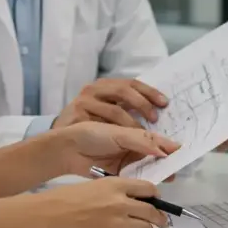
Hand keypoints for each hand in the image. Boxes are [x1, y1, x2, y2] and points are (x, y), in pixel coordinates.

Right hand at [34, 177, 169, 227]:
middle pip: (153, 212)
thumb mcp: (95, 185)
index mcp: (116, 185)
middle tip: (161, 221)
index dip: (155, 197)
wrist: (49, 215)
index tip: (156, 201)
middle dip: (160, 218)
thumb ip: (117, 191)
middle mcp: (120, 203)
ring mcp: (117, 224)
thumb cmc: (66, 199)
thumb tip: (135, 199)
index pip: (149, 189)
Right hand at [53, 78, 168, 129]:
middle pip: (123, 90)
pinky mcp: (77, 115)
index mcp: (105, 86)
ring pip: (114, 109)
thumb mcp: (112, 117)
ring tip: (141, 134)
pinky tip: (122, 140)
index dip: (149, 91)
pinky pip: (101, 124)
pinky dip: (115, 133)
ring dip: (131, 123)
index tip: (165, 103)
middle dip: (143, 103)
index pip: (131, 83)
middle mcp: (94, 89)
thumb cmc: (90, 130)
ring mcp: (84, 101)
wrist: (62, 143)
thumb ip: (131, 114)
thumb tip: (161, 121)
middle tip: (155, 119)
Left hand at [56, 122, 179, 176]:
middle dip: (167, 162)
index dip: (170, 147)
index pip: (156, 141)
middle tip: (179, 169)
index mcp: (133, 133)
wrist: (67, 150)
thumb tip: (165, 150)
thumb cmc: (90, 134)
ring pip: (147, 168)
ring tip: (170, 178)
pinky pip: (135, 179)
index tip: (184, 154)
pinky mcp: (119, 175)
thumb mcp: (118, 134)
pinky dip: (144, 182)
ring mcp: (125, 161)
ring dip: (157, 173)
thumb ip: (141, 141)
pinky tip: (153, 186)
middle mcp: (132, 147)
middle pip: (155, 156)